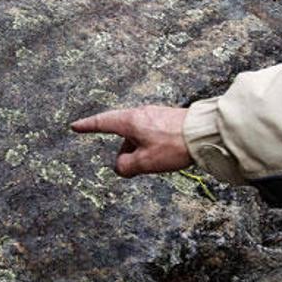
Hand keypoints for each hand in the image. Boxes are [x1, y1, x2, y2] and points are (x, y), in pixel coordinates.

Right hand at [70, 106, 190, 177]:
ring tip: (154, 163)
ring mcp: (154, 114)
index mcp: (129, 121)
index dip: (87, 126)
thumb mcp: (145, 162)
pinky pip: (150, 133)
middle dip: (124, 150)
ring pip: (137, 134)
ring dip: (139, 149)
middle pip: (121, 132)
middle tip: (129, 165)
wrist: (205, 133)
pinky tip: (164, 155)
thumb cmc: (173, 146)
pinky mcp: (167, 119)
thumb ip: (125, 166)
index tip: (75, 126)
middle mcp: (140, 114)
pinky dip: (150, 145)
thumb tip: (120, 166)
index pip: (102, 122)